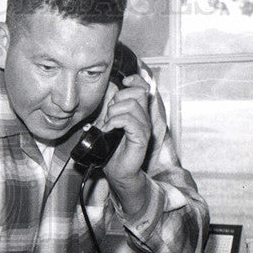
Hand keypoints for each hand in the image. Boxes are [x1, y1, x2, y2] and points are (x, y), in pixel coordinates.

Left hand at [100, 72, 154, 191]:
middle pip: (137, 93)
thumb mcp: (110, 124)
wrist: (118, 172)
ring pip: (131, 106)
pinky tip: (108, 130)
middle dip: (117, 100)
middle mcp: (144, 118)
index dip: (135, 80)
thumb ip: (112, 110)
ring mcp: (144, 128)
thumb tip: (109, 95)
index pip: (143, 88)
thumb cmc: (114, 150)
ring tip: (108, 125)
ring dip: (114, 113)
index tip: (124, 81)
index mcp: (139, 113)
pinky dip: (114, 122)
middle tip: (109, 116)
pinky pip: (129, 121)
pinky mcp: (142, 138)